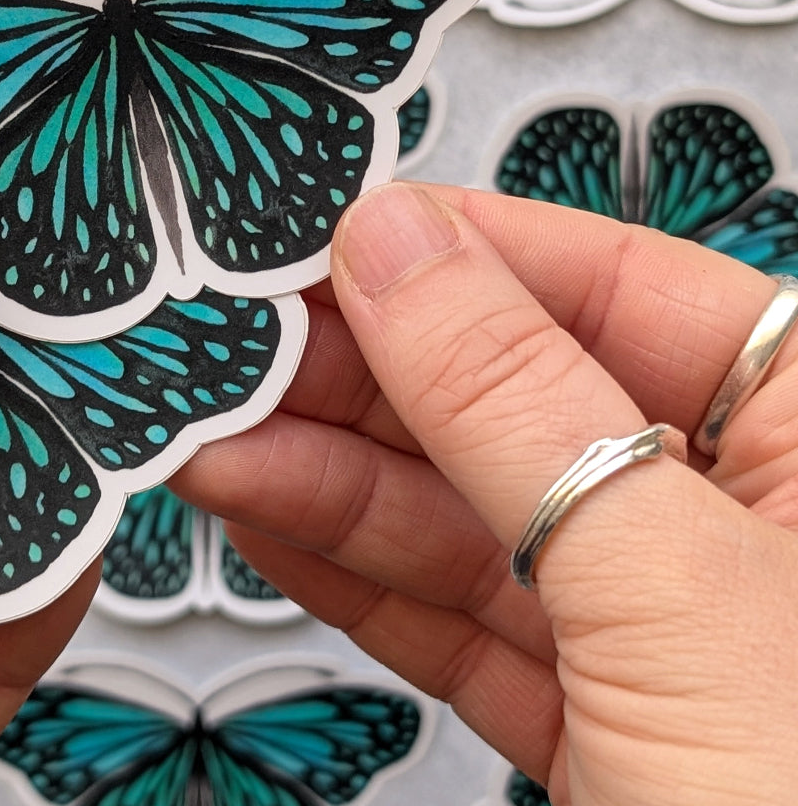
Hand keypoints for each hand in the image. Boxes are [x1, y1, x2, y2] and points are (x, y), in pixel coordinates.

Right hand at [171, 183, 797, 804]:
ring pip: (462, 507)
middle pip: (512, 392)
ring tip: (214, 431)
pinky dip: (349, 565)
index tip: (322, 237)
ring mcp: (658, 619)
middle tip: (235, 343)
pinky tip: (265, 509)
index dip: (453, 252)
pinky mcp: (592, 715)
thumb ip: (516, 397)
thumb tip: (399, 244)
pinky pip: (453, 610)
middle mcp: (740, 513)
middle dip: (359, 373)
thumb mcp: (674, 589)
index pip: (606, 281)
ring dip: (323, 470)